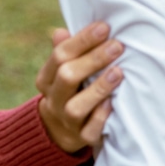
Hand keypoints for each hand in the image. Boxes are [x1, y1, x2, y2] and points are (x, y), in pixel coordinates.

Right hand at [35, 22, 122, 153]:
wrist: (59, 131)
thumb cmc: (70, 88)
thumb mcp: (62, 70)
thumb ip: (65, 51)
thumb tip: (61, 31)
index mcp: (46, 79)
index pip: (59, 56)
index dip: (81, 40)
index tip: (104, 27)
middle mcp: (53, 100)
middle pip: (67, 77)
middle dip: (93, 60)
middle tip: (117, 46)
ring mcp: (66, 121)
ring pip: (76, 107)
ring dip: (99, 88)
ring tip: (118, 72)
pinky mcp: (82, 137)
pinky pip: (90, 130)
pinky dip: (101, 117)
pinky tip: (113, 103)